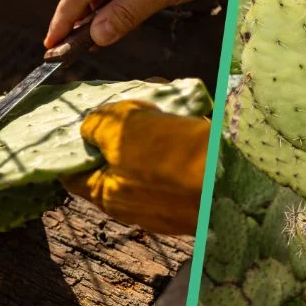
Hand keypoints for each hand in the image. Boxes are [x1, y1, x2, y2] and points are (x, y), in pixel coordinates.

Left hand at [58, 99, 210, 235]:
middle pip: (113, 161)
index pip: (73, 173)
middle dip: (119, 128)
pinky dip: (177, 138)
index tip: (75, 121)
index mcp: (108, 195)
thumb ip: (98, 126)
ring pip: (148, 157)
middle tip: (131, 104)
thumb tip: (90, 128)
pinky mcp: (193, 193)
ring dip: (152, 128)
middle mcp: (134, 205)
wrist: (234, 182)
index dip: (71, 144)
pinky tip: (187, 117)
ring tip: (163, 101)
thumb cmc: (174, 160)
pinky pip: (176, 161)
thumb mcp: (123, 130)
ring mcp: (165, 202)